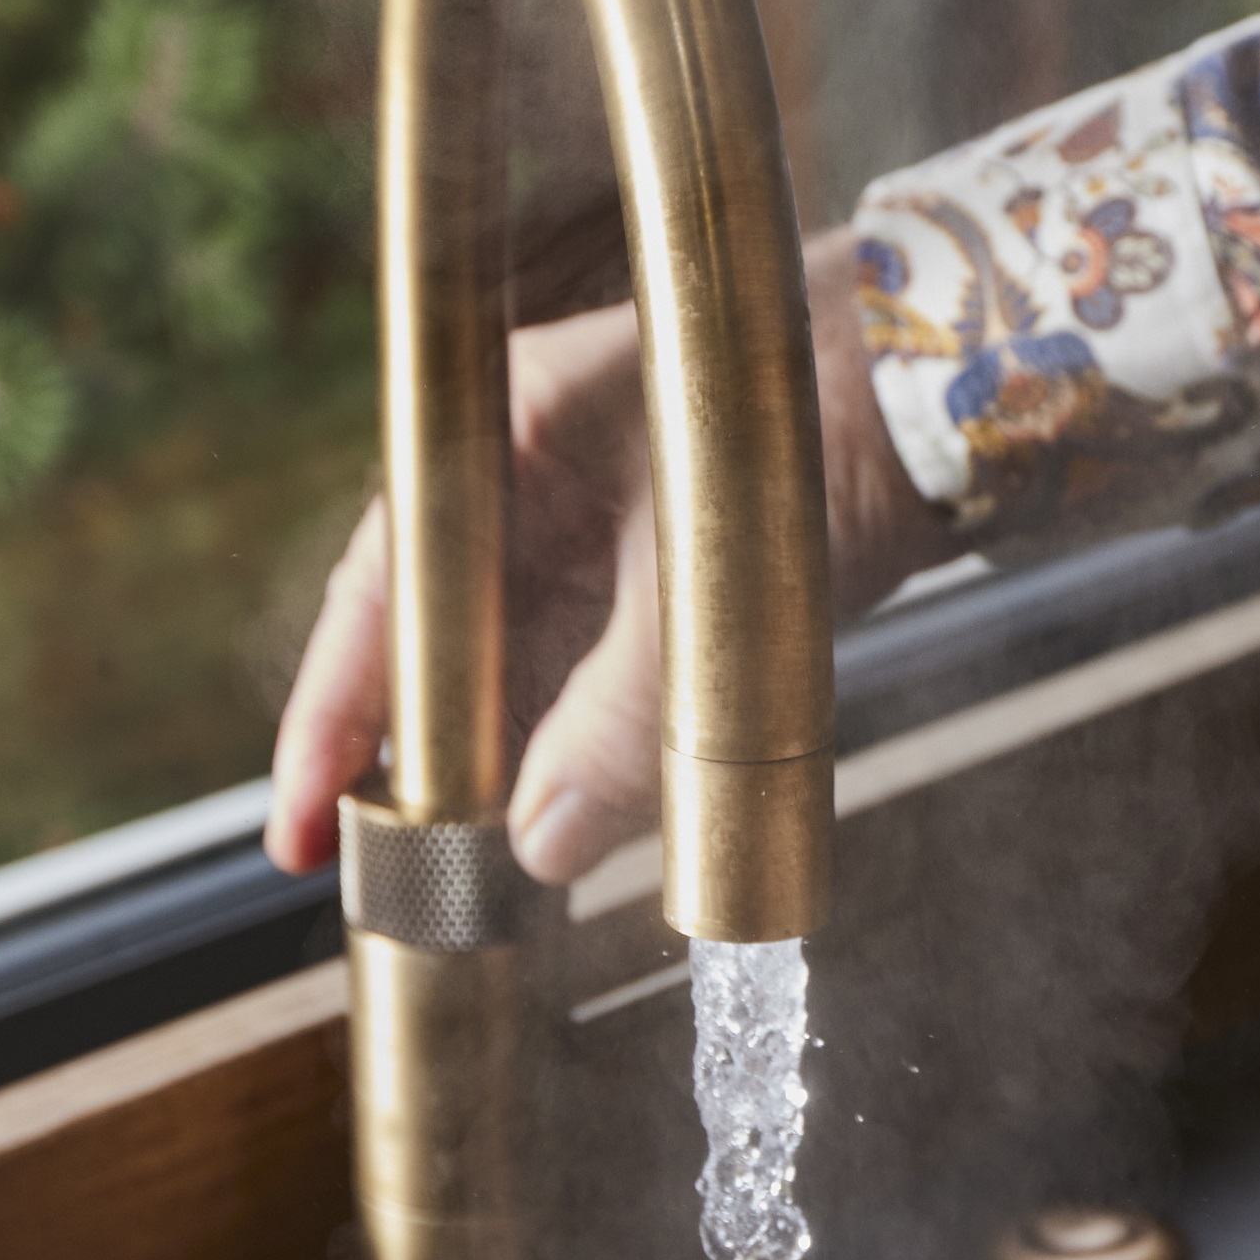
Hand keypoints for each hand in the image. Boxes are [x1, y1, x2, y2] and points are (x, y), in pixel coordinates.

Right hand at [263, 226, 951, 882]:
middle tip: (382, 878)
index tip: (298, 827)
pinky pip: (586, 671)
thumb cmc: (822, 436)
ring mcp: (595, 518)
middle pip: (435, 642)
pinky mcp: (661, 563)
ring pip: (513, 667)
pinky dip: (572, 746)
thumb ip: (616, 729)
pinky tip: (566, 825)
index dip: (332, 718)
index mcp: (505, 437)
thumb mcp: (705, 600)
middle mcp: (529, 476)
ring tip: (470, 877)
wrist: (961, 381)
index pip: (377, 595)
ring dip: (497, 766)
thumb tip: (532, 846)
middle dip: (414, 762)